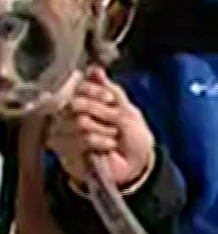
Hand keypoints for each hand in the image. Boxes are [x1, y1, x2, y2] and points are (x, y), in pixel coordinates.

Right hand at [45, 66, 153, 188]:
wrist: (136, 164)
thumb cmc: (133, 136)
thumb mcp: (127, 109)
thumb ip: (110, 89)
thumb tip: (94, 69)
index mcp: (86, 100)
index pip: (78, 86)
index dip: (94, 91)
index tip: (110, 99)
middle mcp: (70, 113)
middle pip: (75, 104)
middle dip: (101, 113)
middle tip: (114, 124)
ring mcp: (64, 131)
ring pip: (78, 122)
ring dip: (103, 130)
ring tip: (112, 137)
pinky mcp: (64, 150)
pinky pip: (80, 139)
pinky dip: (99, 142)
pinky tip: (107, 147)